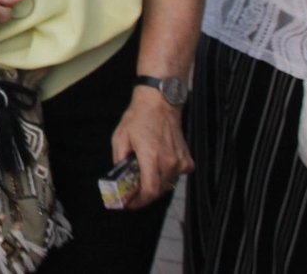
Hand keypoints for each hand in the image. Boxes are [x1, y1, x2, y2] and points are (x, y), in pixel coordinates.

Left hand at [112, 86, 192, 207]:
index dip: (139, 201)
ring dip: (155, 182)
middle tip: (133, 191)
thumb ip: (119, 160)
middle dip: (144, 193)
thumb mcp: (120, 137)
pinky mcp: (187, 160)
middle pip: (158, 190)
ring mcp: (180, 161)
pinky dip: (166, 174)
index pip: (150, 190)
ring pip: (167, 184)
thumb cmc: (138, 118)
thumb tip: (120, 177)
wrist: (160, 104)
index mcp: (151, 156)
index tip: (129, 204)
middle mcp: (168, 161)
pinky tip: (158, 163)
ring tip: (144, 172)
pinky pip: (176, 176)